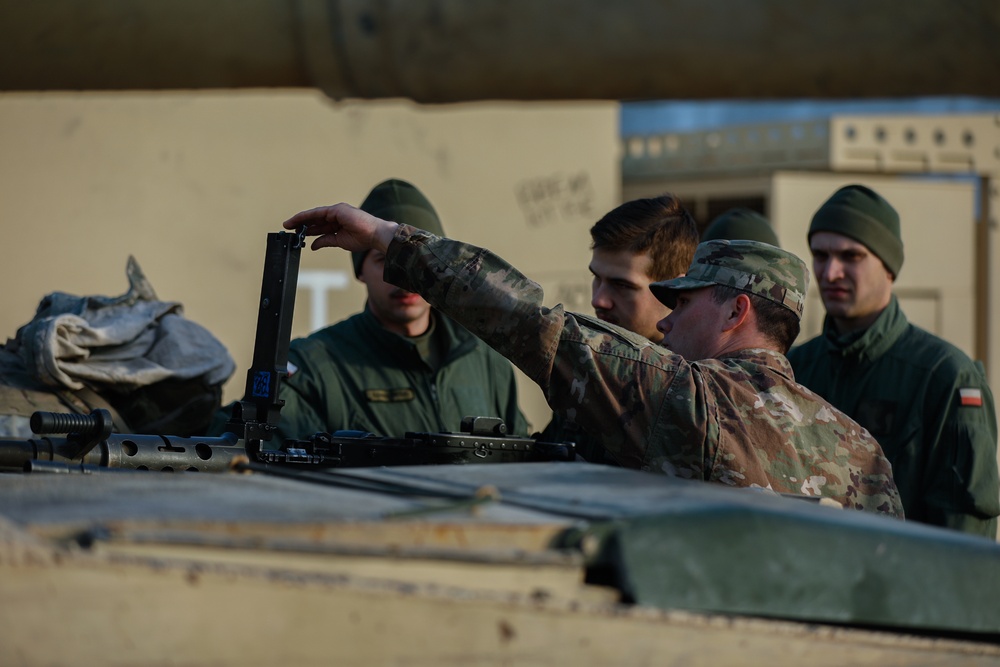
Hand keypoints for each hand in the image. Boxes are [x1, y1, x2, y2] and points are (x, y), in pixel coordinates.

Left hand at [281, 203, 397, 253]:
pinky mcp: (337, 210)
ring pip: (314, 215)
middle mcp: (337, 214)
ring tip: (288, 224)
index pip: (320, 225)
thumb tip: (313, 245)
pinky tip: (297, 220)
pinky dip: (307, 216)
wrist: (374, 235)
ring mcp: (337, 211)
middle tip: (288, 227)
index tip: (298, 233)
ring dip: (300, 219)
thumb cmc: (363, 238)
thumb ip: (326, 241)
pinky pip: (318, 213)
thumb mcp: (339, 241)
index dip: (308, 229)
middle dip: (301, 223)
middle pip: (315, 219)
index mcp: (339, 222)